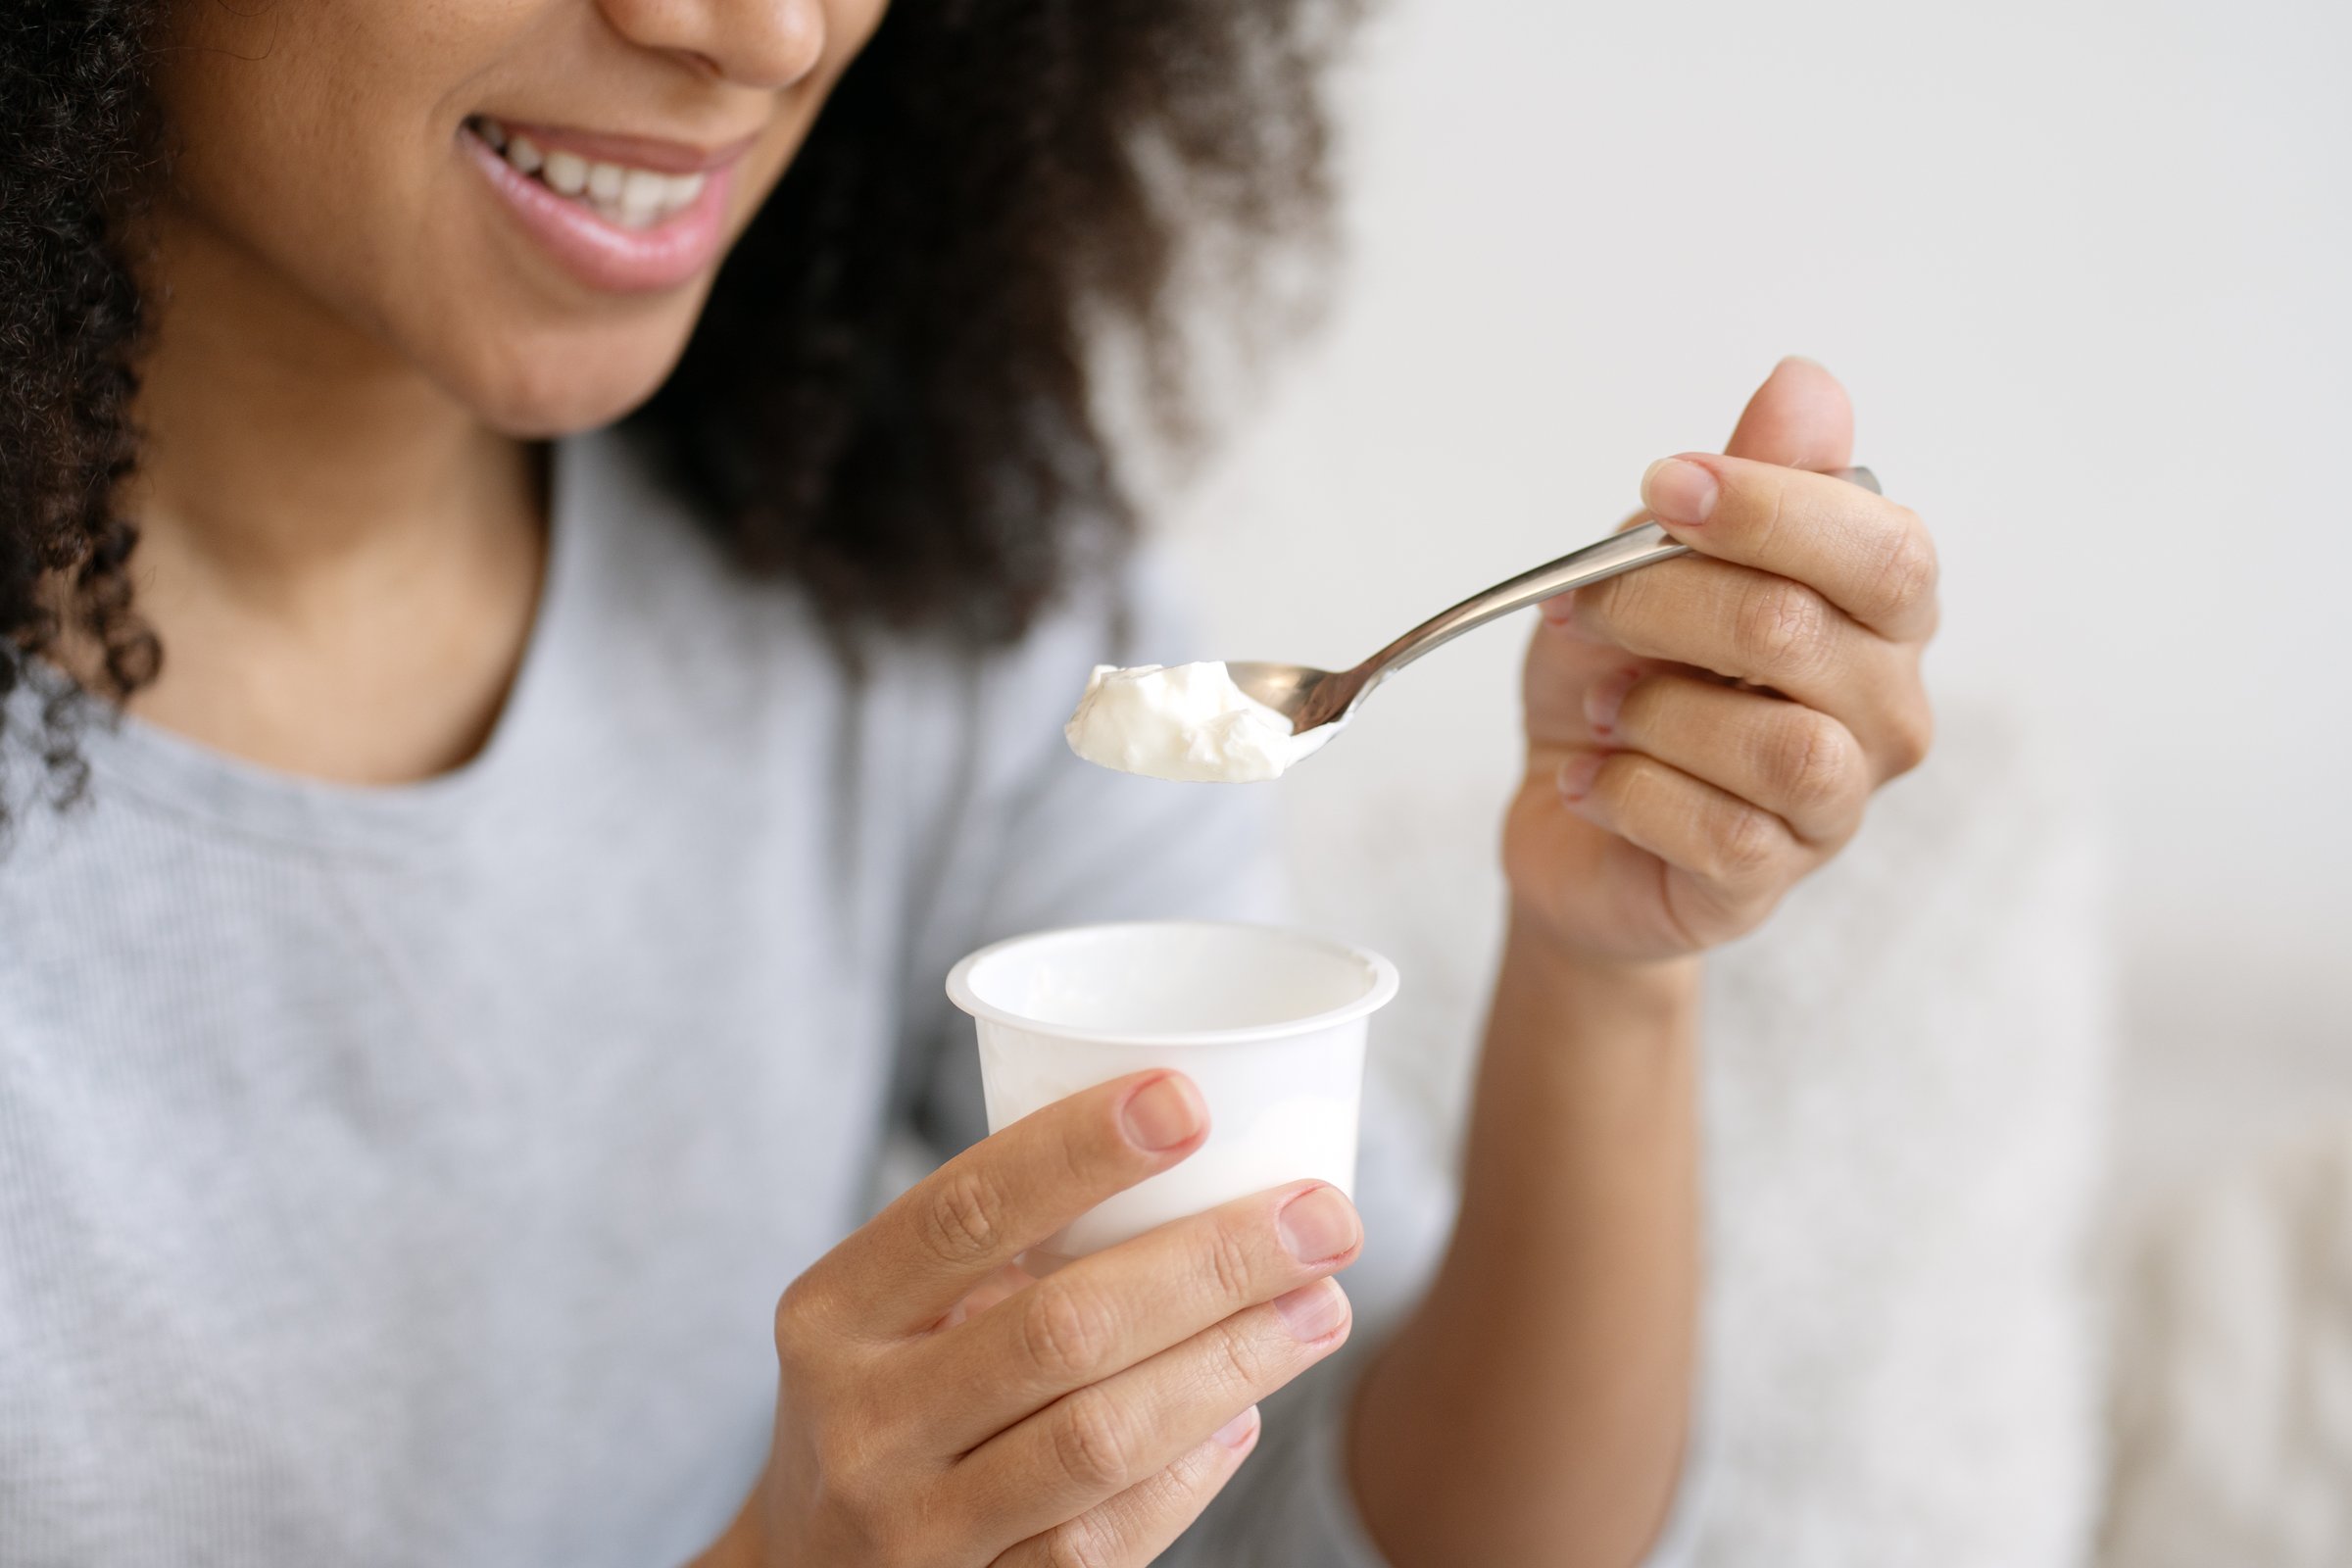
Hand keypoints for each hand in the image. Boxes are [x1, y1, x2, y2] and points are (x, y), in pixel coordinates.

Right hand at [705, 1071, 1362, 1567]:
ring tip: (1320, 1307)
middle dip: (1211, 1264)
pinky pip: (1105, 1543)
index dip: (1075, 1150)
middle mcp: (860, 1424)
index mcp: (832, 1314)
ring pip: (1101, 1439)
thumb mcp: (889, 1317)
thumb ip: (998, 1248)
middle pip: (1061, 1329)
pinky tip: (1245, 1414)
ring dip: (1232, 1365)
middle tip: (1324, 1217)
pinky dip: (1189, 1473)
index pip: (960, 1211)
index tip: (1187, 1099)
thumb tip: (1195, 1156)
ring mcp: (915, 1532)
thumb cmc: (886, 1404)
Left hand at [1505, 357, 1937, 962]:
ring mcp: (1839, 803)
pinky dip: (1632, 793)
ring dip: (1658, 711)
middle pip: (1806, 633)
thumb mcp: (1655, 562)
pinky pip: (1722, 831)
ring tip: (1606, 710)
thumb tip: (1807, 387)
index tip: (1666, 486)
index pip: (1884, 547)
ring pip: (1782, 746)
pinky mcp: (1772, 881)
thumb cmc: (1628, 677)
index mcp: (1878, 611)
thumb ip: (1741, 481)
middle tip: (1591, 608)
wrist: (1571, 814)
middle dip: (1666, 605)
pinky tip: (1595, 780)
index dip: (1770, 509)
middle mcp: (1885, 708)